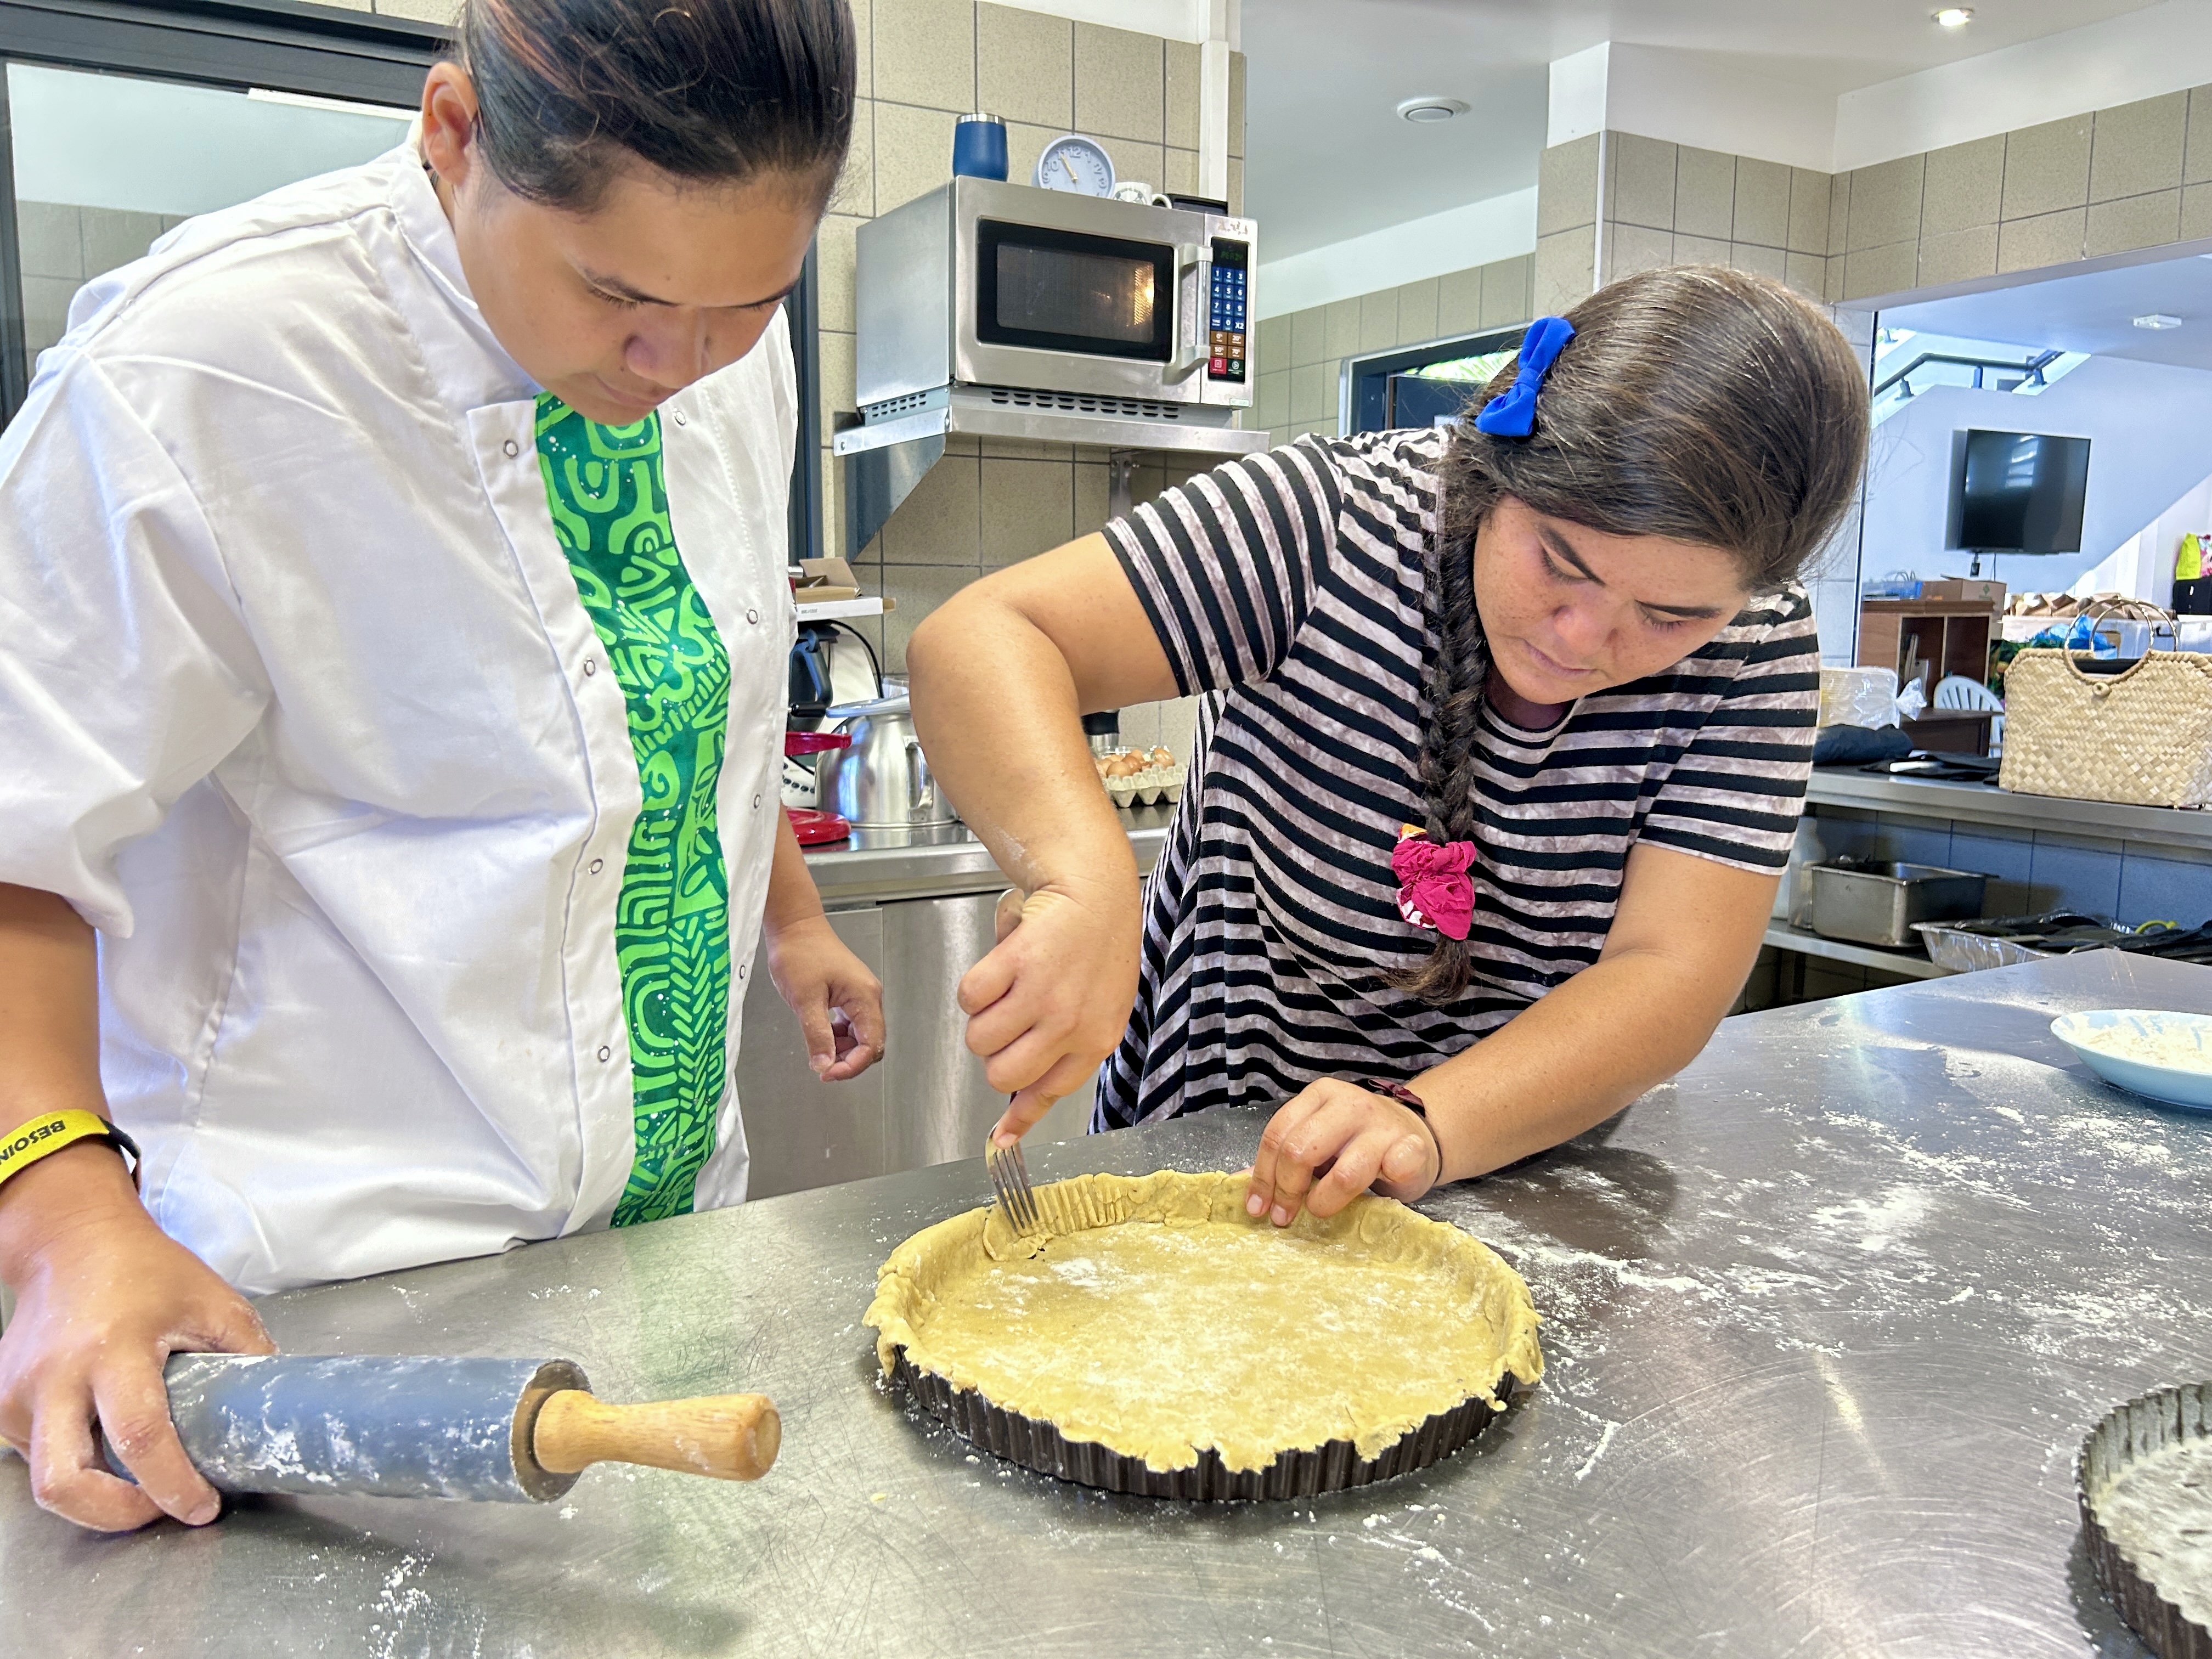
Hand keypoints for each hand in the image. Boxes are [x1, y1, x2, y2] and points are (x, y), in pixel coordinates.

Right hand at [0, 1144, 273, 1530]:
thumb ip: (247, 1352)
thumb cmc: (147, 1270)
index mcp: (113, 1349)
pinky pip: (34, 1456)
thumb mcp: (212, 1301)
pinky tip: (104, 1446)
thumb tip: (274, 1410)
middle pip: (63, 1482)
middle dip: (113, 1515)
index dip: (172, 1485)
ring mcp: (17, 1393)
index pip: (139, 1437)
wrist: (71, 1244)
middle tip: (159, 1510)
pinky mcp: (1, 1402)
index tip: (202, 1507)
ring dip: (93, 1495)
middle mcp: (55, 1377)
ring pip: (44, 1478)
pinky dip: (72, 1466)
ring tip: (140, 1479)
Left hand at [763, 914, 883, 1080]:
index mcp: (865, 996)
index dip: (852, 1066)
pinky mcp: (848, 994)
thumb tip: (824, 1064)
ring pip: (860, 1036)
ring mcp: (859, 995)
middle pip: (871, 1043)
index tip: (828, 1074)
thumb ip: (817, 1035)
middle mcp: (868, 996)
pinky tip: (821, 1036)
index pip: (872, 1044)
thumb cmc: (800, 951)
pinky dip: (837, 1037)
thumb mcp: (805, 999)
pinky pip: (850, 1025)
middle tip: (822, 1067)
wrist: (794, 926)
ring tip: (818, 1051)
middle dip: (849, 1060)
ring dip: (842, 1050)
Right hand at [961, 880, 1138, 1145]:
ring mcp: (1044, 996)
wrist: (1094, 891)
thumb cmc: (1096, 946)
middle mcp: (1070, 1025)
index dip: (1019, 1117)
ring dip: (983, 1017)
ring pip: (979, 1039)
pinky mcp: (1017, 964)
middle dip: (995, 1054)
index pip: (1048, 1092)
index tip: (1000, 1139)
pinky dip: (975, 985)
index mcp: (1095, 1039)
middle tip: (1009, 1024)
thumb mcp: (1097, 1008)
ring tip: (1009, 987)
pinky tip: (1002, 966)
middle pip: (1002, 1074)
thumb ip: (1065, 1052)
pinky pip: (969, 998)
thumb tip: (1021, 1100)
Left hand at [1245, 1079, 1441, 1228]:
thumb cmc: (1355, 1143)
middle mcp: (1348, 1104)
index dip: (1263, 1176)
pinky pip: (1398, 1164)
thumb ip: (1281, 1159)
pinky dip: (1388, 1178)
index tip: (1259, 1208)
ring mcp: (1381, 1124)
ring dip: (1325, 1201)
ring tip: (1320, 1210)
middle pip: (1301, 1150)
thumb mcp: (1317, 1143)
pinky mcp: (1411, 1146)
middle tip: (1285, 1216)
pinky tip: (1381, 1188)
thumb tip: (1237, 1184)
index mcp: (1318, 1097)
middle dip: (1287, 1190)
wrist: (1414, 1134)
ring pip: (1345, 1171)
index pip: (1277, 1135)